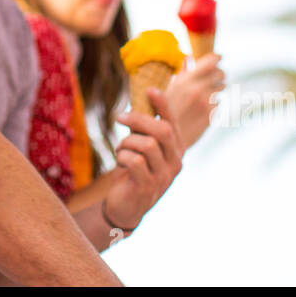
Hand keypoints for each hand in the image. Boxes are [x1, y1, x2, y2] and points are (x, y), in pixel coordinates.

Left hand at [104, 92, 185, 229]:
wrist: (125, 207)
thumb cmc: (133, 172)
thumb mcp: (140, 148)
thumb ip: (142, 130)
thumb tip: (138, 104)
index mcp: (175, 149)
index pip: (172, 122)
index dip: (162, 105)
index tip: (149, 89)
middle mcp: (175, 162)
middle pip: (161, 130)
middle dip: (138, 119)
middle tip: (120, 117)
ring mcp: (164, 176)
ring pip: (147, 144)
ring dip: (127, 142)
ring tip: (121, 150)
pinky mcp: (148, 186)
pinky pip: (135, 161)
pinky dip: (122, 156)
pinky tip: (120, 162)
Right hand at [164, 52, 224, 150]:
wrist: (163, 137)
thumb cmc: (162, 110)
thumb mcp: (169, 88)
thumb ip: (182, 73)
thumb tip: (188, 58)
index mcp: (186, 80)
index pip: (211, 61)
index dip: (216, 58)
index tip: (217, 57)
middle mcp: (198, 90)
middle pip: (220, 74)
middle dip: (217, 74)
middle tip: (213, 76)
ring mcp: (206, 104)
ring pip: (221, 88)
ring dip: (216, 88)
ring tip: (206, 92)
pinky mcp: (210, 116)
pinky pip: (218, 103)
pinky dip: (213, 103)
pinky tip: (202, 107)